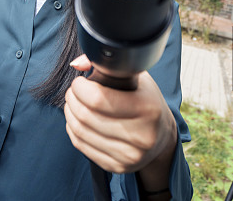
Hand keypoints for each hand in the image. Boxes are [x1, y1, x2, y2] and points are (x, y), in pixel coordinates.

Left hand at [64, 55, 176, 187]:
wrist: (163, 136)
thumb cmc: (146, 100)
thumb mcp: (136, 76)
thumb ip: (108, 66)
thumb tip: (76, 64)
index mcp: (148, 109)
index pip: (98, 99)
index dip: (80, 88)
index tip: (79, 81)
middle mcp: (141, 136)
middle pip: (86, 116)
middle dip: (72, 99)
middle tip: (73, 91)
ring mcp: (129, 156)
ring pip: (81, 132)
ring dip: (70, 113)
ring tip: (72, 103)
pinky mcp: (118, 167)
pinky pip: (82, 146)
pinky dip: (72, 130)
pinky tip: (76, 119)